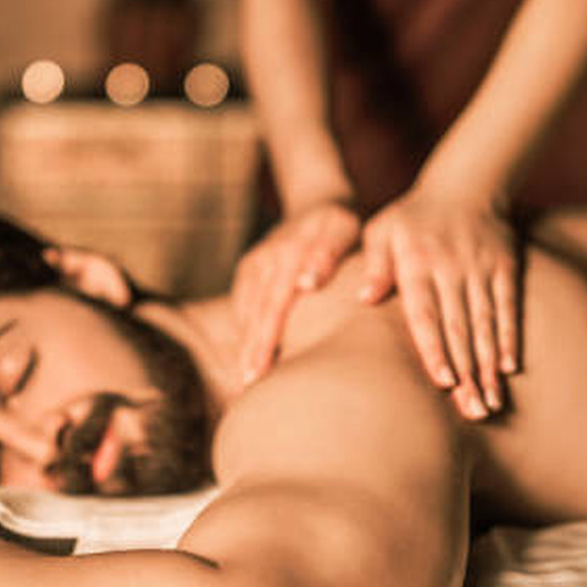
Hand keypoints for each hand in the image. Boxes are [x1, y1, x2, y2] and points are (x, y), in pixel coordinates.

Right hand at [233, 200, 360, 383]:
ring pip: (249, 310)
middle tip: (252, 381)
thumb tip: (307, 283)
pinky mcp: (247, 269)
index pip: (279, 297)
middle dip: (256, 346)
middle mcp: (269, 255)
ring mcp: (255, 262)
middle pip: (262, 308)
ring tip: (244, 380)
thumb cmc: (341, 227)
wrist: (318, 205)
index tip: (266, 362)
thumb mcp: (344, 230)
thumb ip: (328, 254)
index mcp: (293, 248)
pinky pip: (242, 305)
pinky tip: (244, 359)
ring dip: (245, 344)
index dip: (271, 332)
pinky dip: (243, 331)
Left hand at [360, 192, 519, 419]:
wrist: (465, 183)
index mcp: (416, 263)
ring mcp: (481, 268)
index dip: (434, 349)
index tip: (444, 383)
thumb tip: (363, 298)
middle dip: (466, 372)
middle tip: (473, 411)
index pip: (425, 314)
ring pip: (486, 323)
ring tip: (491, 401)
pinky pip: (509, 306)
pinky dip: (509, 337)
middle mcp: (451, 268)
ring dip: (489, 365)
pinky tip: (510, 368)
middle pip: (459, 328)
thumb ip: (374, 265)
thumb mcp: (382, 231)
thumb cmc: (411, 217)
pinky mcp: (505, 267)